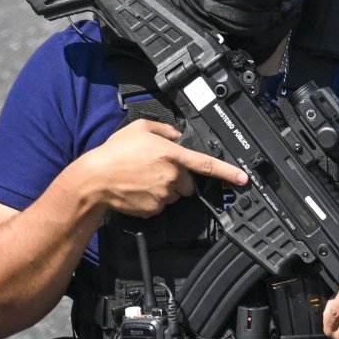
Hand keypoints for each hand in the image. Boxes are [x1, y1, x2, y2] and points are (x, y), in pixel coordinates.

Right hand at [76, 119, 246, 217]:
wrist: (95, 179)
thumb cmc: (114, 153)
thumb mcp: (139, 129)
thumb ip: (164, 130)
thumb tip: (176, 136)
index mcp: (172, 155)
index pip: (206, 164)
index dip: (228, 171)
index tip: (243, 178)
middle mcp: (171, 176)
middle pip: (188, 183)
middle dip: (179, 178)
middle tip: (157, 170)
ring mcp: (163, 195)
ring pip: (175, 195)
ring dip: (165, 189)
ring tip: (143, 178)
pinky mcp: (154, 209)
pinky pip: (161, 205)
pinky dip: (153, 199)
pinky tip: (138, 189)